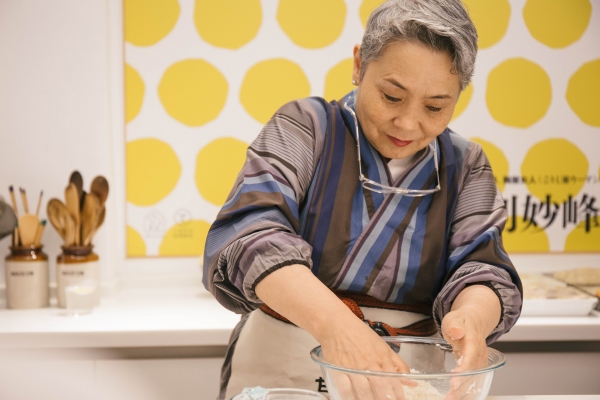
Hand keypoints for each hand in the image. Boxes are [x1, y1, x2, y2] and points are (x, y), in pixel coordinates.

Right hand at [318, 316, 415, 399]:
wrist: (337, 325)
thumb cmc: (361, 334)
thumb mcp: (383, 346)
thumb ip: (398, 364)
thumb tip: (411, 381)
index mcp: (382, 357)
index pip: (394, 380)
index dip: (398, 395)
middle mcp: (369, 363)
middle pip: (380, 387)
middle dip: (385, 398)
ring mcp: (354, 367)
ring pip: (364, 391)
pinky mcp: (339, 370)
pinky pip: (345, 389)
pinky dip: (350, 398)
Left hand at [441, 285, 500, 399]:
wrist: (473, 321)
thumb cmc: (461, 321)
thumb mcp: (454, 318)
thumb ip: (454, 324)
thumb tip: (456, 331)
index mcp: (474, 342)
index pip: (470, 359)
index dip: (463, 372)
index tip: (454, 384)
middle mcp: (479, 355)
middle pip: (473, 374)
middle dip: (462, 388)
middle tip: (449, 397)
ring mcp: (480, 363)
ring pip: (474, 380)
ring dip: (463, 392)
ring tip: (450, 399)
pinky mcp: (477, 368)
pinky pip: (472, 381)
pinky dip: (464, 390)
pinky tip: (455, 397)